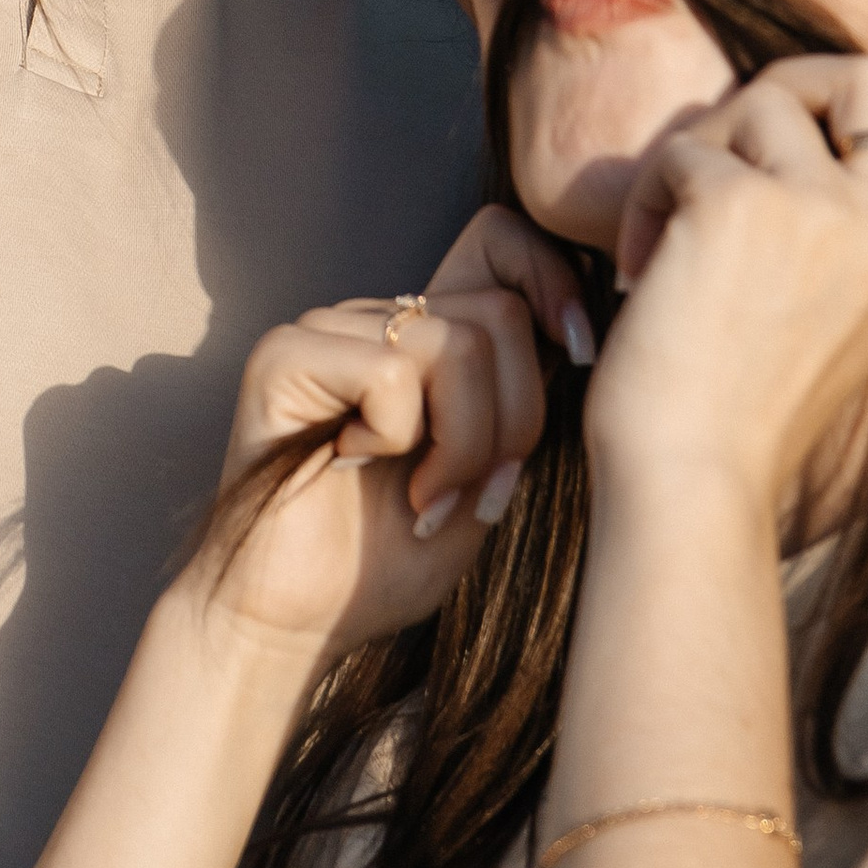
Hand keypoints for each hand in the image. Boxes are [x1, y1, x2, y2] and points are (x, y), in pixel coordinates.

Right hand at [189, 273, 549, 670]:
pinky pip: (393, 374)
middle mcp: (378, 318)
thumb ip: (522, 406)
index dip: (554, 281)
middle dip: (516, 420)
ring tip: (425, 500)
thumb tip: (582, 341)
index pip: (499, 239)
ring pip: (459, 345)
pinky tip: (353, 472)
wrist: (294, 629)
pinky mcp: (285, 357)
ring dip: (463, 446)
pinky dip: (396, 441)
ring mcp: (327, 329)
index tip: (581, 356)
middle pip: (501, 314)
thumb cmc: (387, 564)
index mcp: (426, 335)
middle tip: (477, 492)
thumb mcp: (486, 478)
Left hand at [586, 53, 867, 527]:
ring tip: (668, 235)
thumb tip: (794, 132)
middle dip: (800, 85)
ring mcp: (822, 209)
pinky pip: (686, 149)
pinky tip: (637, 271)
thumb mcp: (843, 324)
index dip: (863, 116)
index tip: (795, 160)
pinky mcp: (740, 204)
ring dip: (700, 154)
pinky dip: (648, 198)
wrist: (695, 487)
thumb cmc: (744, 419)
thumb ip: (849, 238)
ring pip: (761, 100)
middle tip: (737, 145)